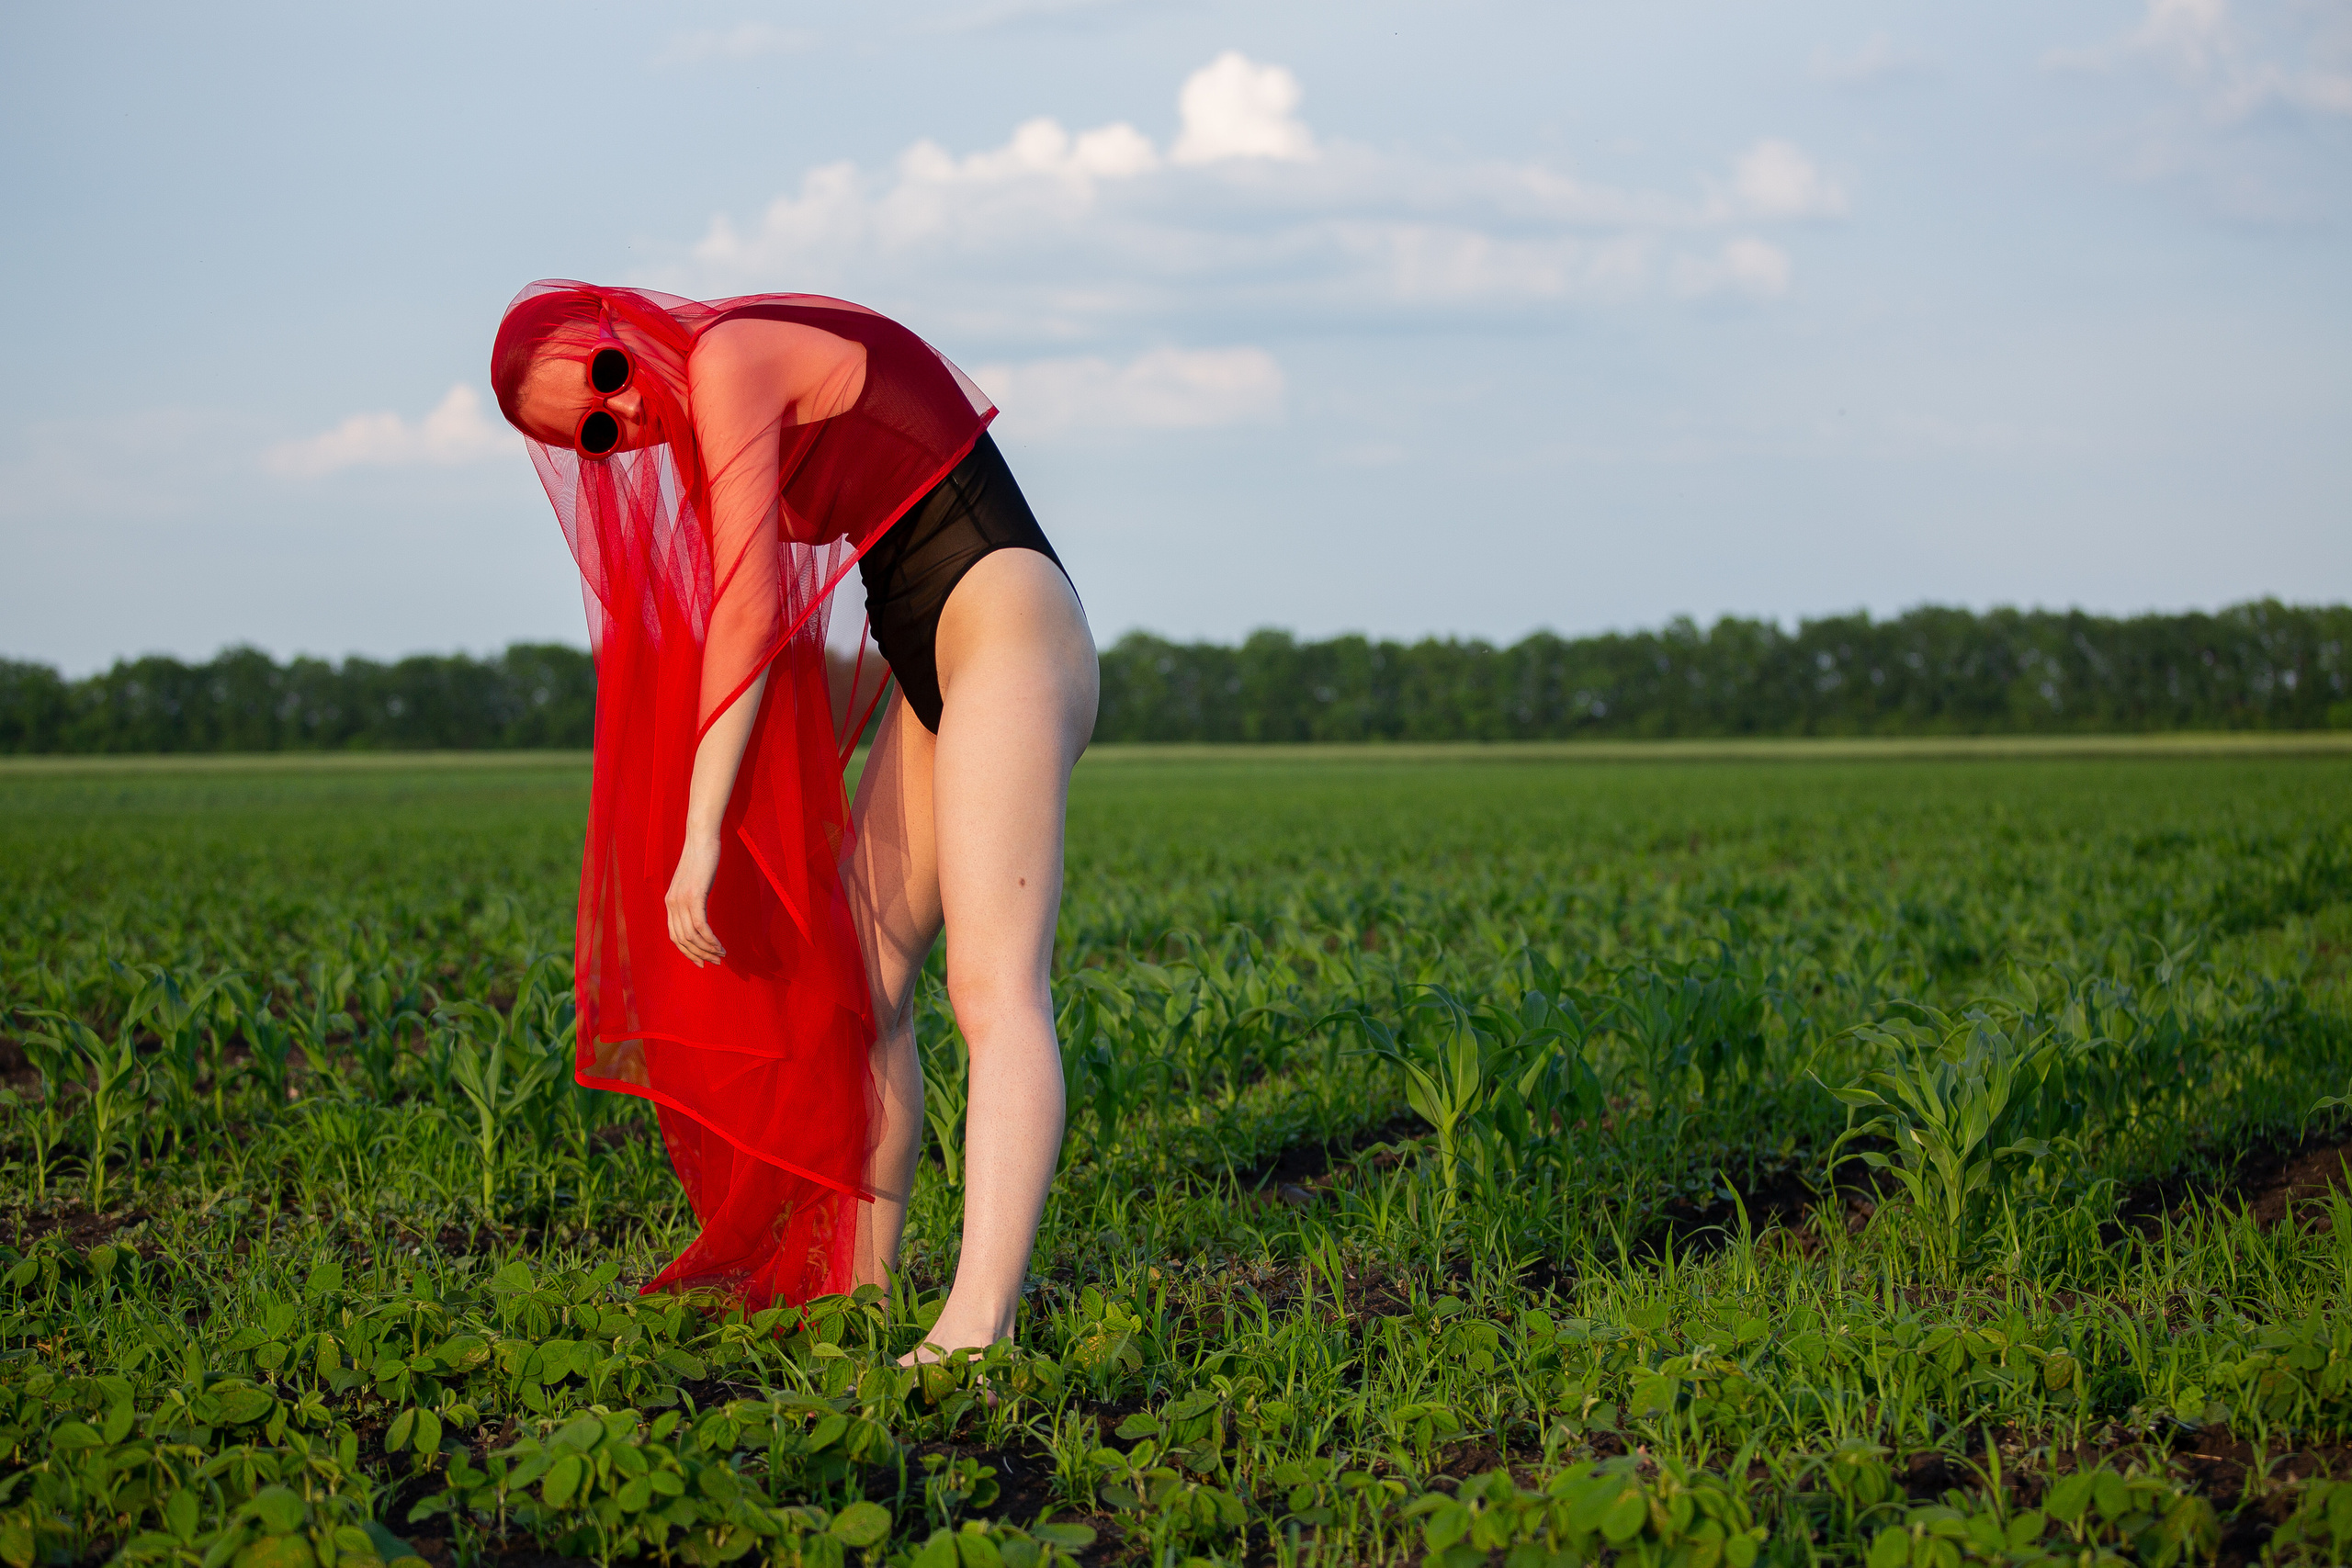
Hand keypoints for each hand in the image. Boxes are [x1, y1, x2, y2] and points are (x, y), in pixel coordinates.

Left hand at [665, 832, 726, 966]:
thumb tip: (700, 913)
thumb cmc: (702, 859)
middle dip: (699, 956)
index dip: (688, 953)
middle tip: (715, 963)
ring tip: (721, 955)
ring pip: (692, 936)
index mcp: (670, 903)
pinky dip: (711, 940)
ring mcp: (681, 900)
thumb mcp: (694, 883)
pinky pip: (701, 926)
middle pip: (682, 940)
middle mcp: (672, 904)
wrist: (701, 838)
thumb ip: (693, 899)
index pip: (675, 937)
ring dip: (707, 950)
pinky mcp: (694, 896)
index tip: (702, 962)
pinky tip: (721, 945)